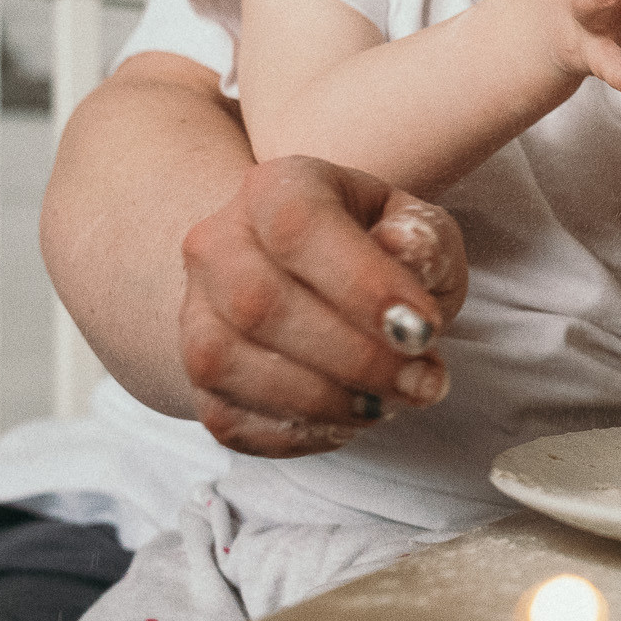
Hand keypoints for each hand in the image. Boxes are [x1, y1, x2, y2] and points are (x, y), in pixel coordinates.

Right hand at [179, 156, 468, 456]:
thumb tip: (404, 253)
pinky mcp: (196, 378)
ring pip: (228, 363)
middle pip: (258, 302)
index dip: (362, 283)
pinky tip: (349, 419)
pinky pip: (227, 417)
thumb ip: (423, 239)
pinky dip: (296, 432)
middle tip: (424, 382)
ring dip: (323, 400)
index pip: (299, 225)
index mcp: (276, 188)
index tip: (424, 330)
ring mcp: (196, 312)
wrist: (309, 278)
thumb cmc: (375, 248)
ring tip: (391, 402)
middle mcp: (218, 242)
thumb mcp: (417, 227)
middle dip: (354, 357)